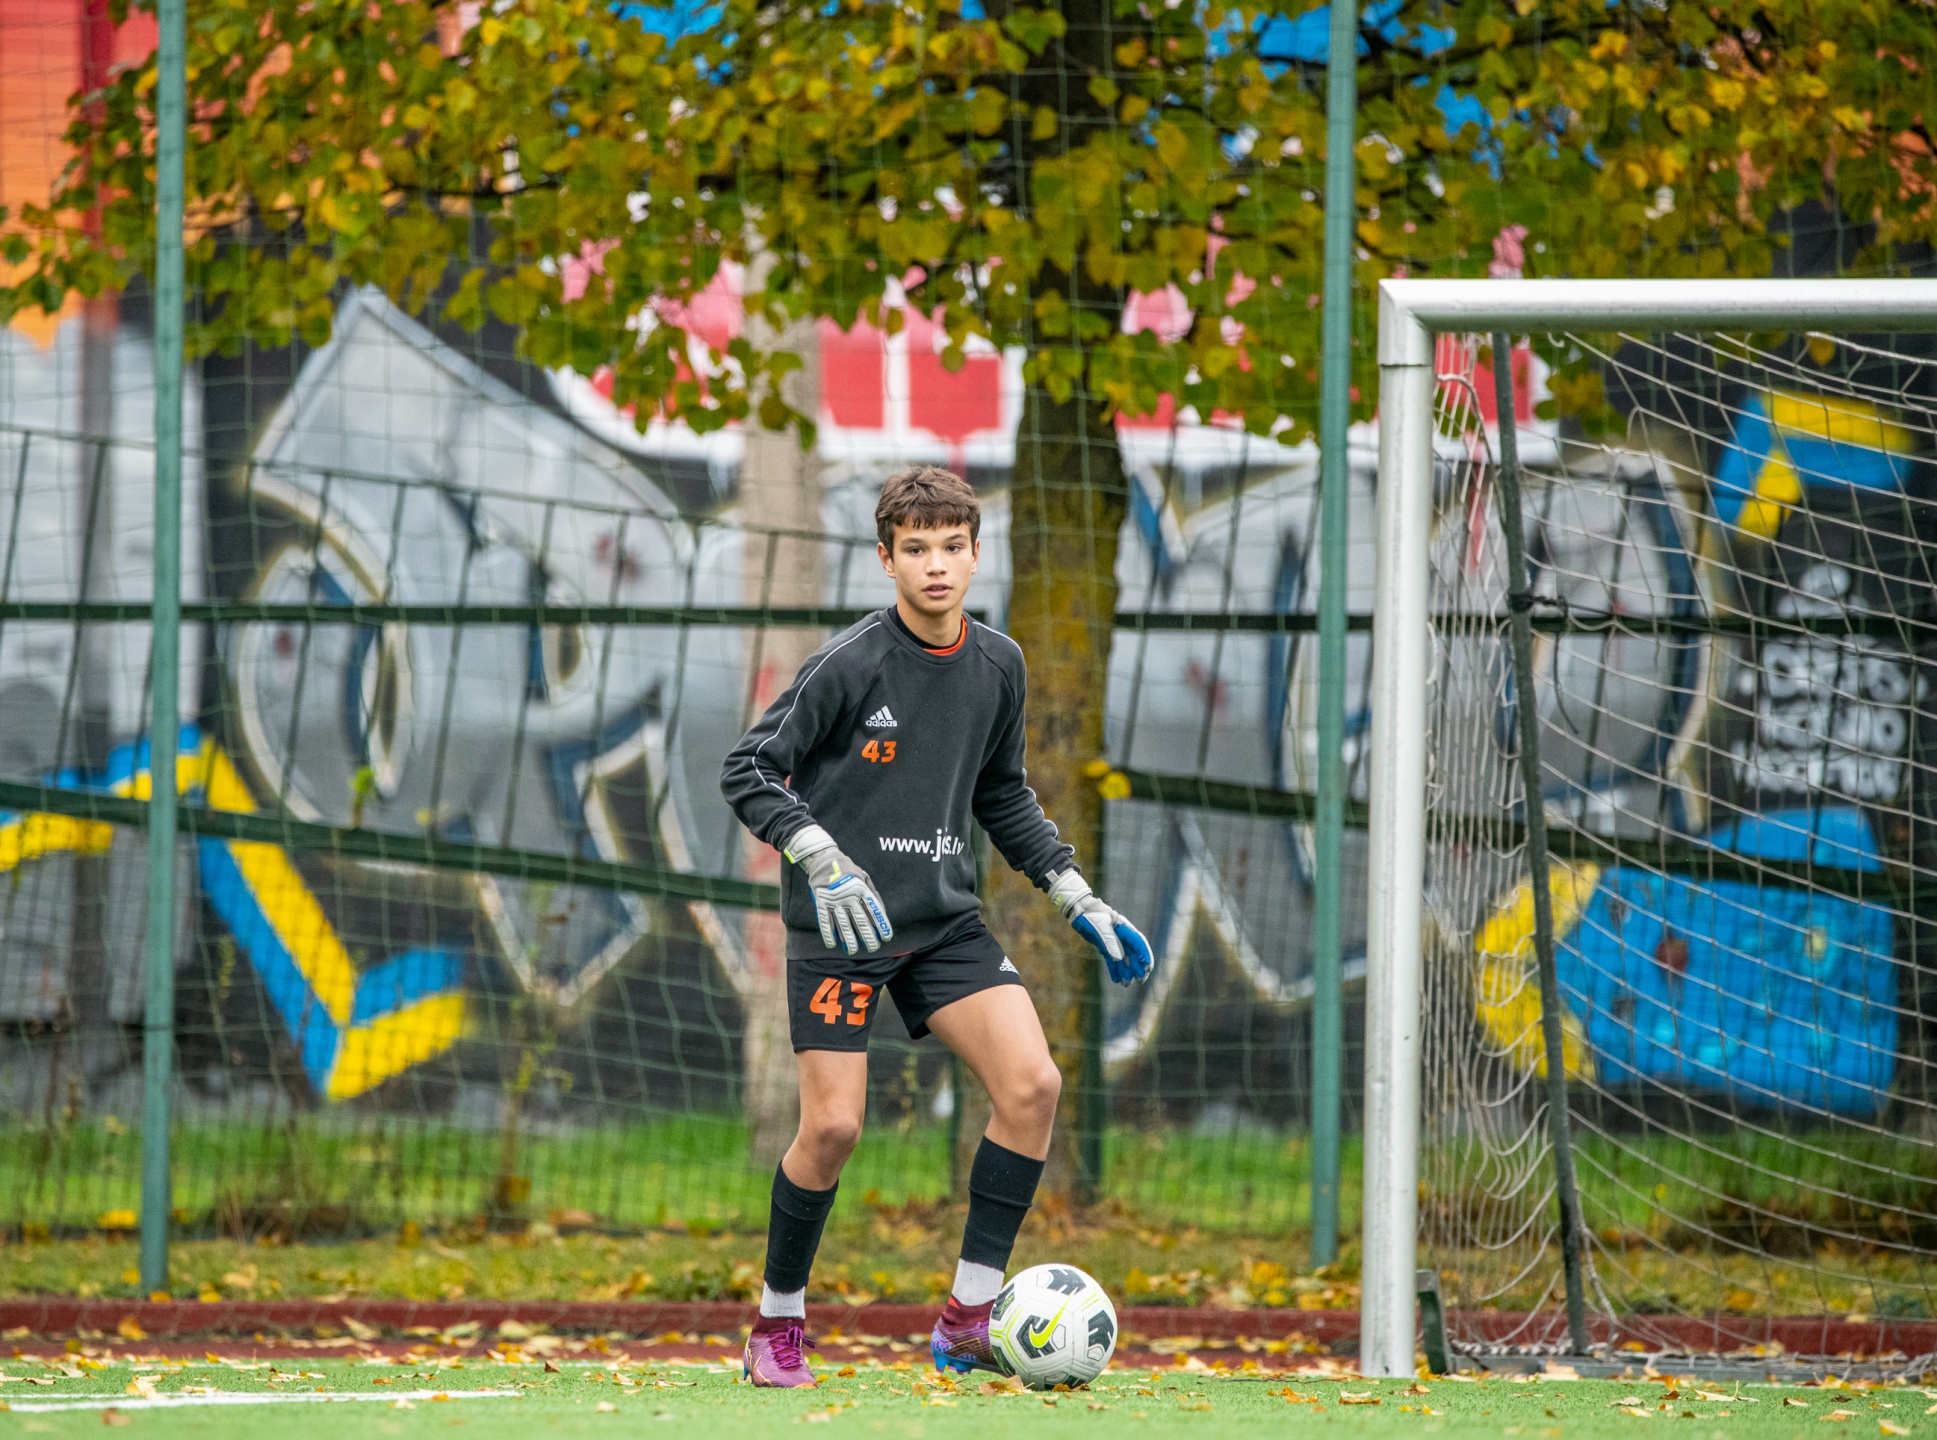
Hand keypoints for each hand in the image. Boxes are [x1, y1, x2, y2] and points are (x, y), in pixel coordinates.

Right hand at [785, 824, 893, 955]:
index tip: (886, 937)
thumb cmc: (848, 871)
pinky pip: (825, 921)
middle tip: (873, 948)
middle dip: (867, 936)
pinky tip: (833, 944)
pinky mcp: (821, 902)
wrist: (824, 860)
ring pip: (843, 924)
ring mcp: (834, 899)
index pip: (874, 909)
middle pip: (860, 919)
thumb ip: (873, 894)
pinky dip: (828, 933)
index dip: (881, 924)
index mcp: (861, 888)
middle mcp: (848, 895)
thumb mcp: (864, 877)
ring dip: (849, 939)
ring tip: (853, 951)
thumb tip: (882, 913)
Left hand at [1047, 869, 1153, 984]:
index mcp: (1124, 928)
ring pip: (1123, 959)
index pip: (1138, 943)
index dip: (1144, 955)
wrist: (1079, 910)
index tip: (1147, 968)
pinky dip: (1114, 969)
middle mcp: (1121, 935)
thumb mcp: (1100, 928)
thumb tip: (1119, 959)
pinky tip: (1116, 980)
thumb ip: (1110, 942)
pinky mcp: (1104, 945)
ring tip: (1126, 984)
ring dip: (1126, 971)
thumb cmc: (1091, 916)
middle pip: (1133, 953)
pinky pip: (1111, 959)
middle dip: (1138, 967)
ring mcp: (1113, 941)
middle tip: (1141, 981)